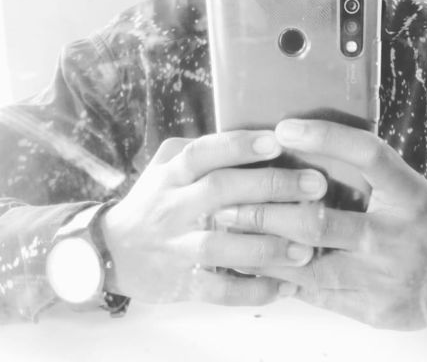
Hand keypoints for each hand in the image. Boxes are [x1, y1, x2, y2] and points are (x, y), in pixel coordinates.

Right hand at [101, 131, 327, 304]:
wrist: (110, 252)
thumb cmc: (153, 199)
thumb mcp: (164, 164)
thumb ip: (200, 150)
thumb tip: (251, 135)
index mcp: (172, 174)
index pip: (203, 153)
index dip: (238, 146)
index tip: (277, 141)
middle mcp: (174, 207)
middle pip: (222, 192)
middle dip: (271, 187)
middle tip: (316, 185)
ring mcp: (178, 248)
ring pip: (222, 247)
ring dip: (267, 247)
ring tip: (307, 246)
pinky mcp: (183, 284)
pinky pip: (219, 291)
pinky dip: (252, 291)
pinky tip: (286, 287)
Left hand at [213, 120, 426, 329]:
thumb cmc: (412, 219)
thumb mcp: (401, 186)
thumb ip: (361, 169)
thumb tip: (296, 139)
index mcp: (407, 193)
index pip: (368, 156)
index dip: (326, 139)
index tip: (284, 129)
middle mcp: (394, 234)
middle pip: (321, 222)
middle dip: (267, 212)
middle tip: (228, 200)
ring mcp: (381, 276)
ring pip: (307, 264)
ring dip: (261, 248)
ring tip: (227, 232)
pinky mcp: (369, 307)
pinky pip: (312, 293)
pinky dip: (277, 276)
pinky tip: (249, 263)